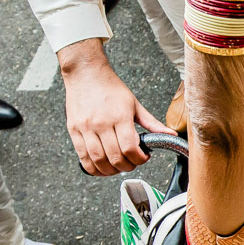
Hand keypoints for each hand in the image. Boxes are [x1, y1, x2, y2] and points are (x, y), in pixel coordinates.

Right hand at [59, 41, 166, 174]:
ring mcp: (86, 128)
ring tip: (118, 167)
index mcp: (119, 116)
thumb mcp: (135, 103)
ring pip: (98, 161)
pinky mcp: (73, 131)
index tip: (144, 157)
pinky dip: (93, 168)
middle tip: (132, 163)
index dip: (139, 159)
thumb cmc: (110, 88)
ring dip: (111, 171)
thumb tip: (170, 135)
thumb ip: (152, 123)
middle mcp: (101, 123)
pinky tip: (102, 168)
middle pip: (115, 157)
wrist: (86, 74)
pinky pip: (83, 158)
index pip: (130, 148)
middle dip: (128, 166)